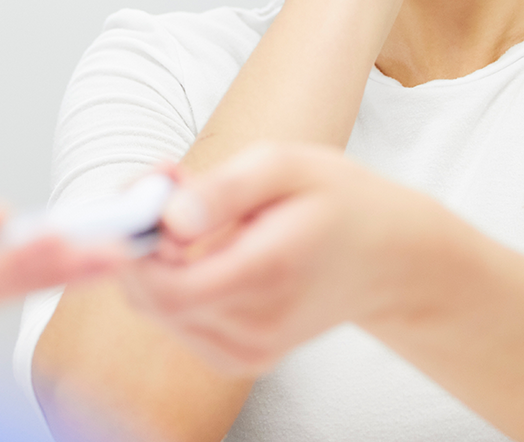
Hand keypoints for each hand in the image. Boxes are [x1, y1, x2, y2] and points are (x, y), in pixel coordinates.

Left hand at [117, 143, 440, 373]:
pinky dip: (176, 280)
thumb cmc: (337, 200)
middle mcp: (255, 329)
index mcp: (268, 275)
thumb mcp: (286, 166)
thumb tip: (168, 218)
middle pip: (152, 300)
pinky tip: (206, 245)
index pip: (166, 288)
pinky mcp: (240, 358)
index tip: (145, 192)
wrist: (388, 258)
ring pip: (159, 310)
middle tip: (169, 182)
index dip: (134, 246)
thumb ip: (224, 189)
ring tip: (197, 206)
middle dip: (140, 242)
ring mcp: (248, 352)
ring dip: (157, 259)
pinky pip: (180, 320)